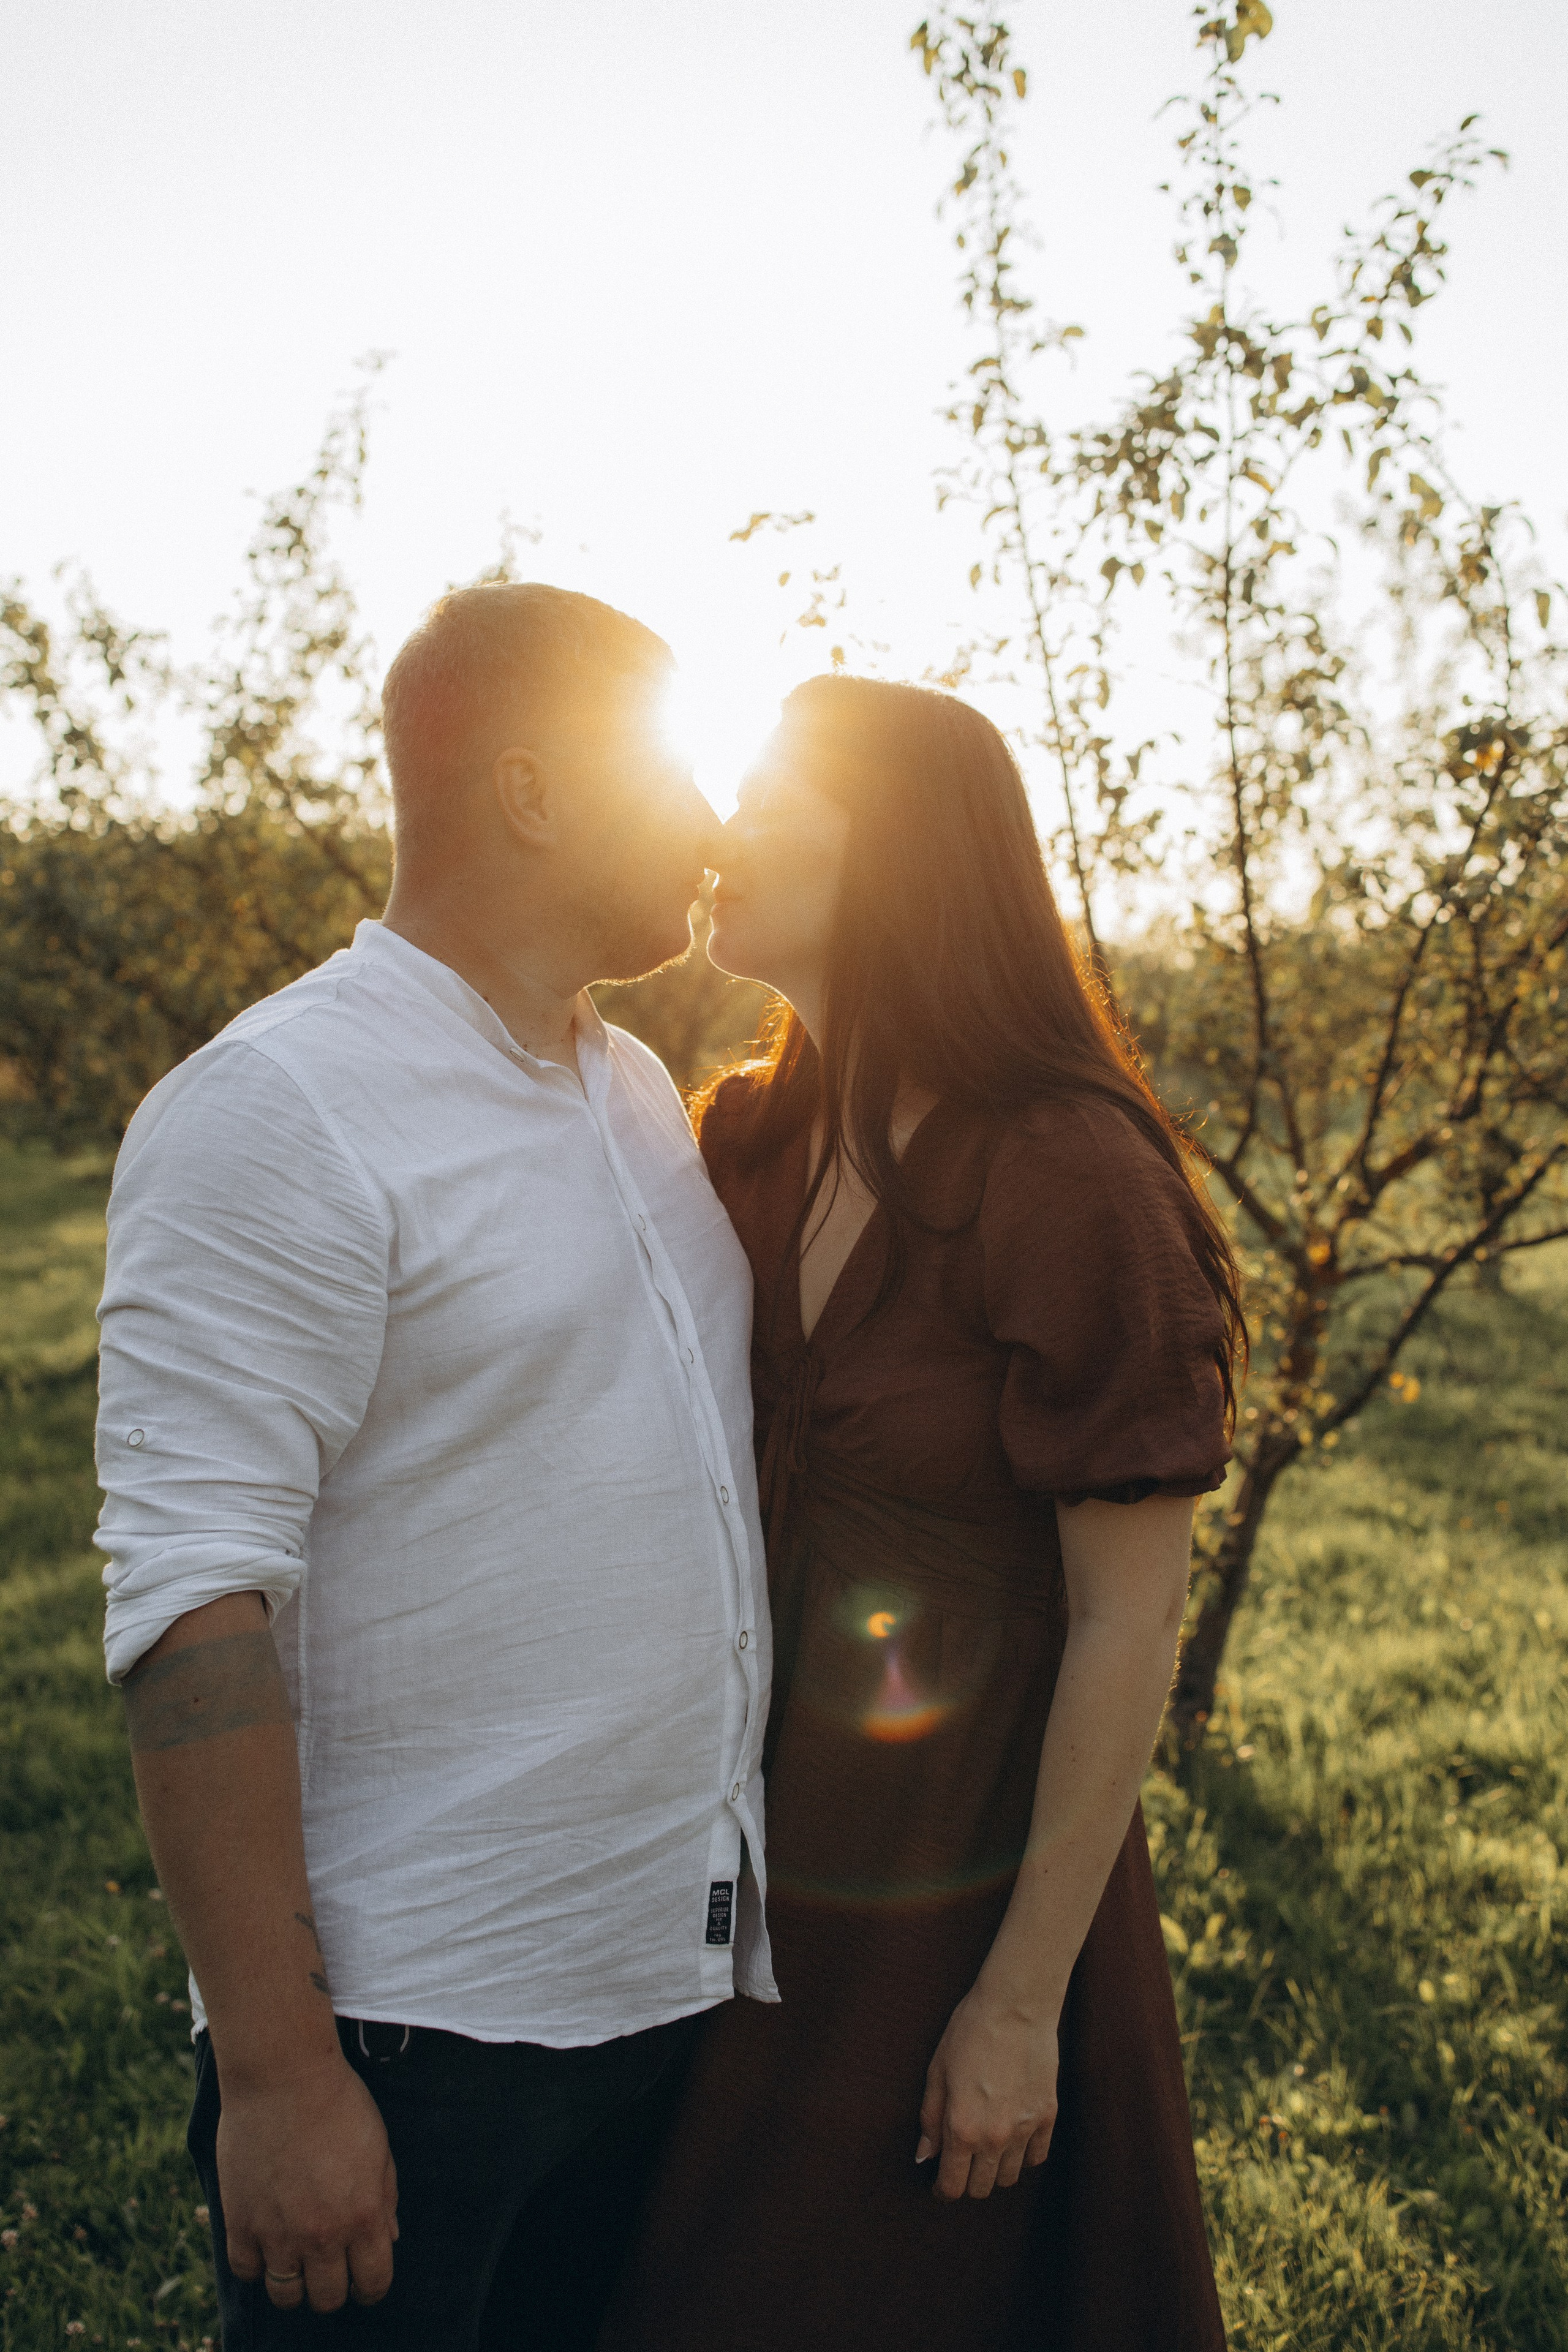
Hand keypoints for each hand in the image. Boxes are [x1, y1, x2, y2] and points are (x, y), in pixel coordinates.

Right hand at [217, 2055, 398, 2310]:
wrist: (283, 2074)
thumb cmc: (338, 2102)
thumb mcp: (378, 2146)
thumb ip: (384, 2199)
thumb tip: (388, 2239)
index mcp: (363, 2217)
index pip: (373, 2283)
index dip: (371, 2285)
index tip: (365, 2278)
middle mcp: (322, 2236)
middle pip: (328, 2298)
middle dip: (334, 2286)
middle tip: (329, 2264)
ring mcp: (278, 2234)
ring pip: (286, 2296)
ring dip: (294, 2282)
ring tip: (296, 2257)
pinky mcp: (240, 2223)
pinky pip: (247, 2271)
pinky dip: (256, 2262)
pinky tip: (265, 2240)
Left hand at [916, 1982, 1058, 2200]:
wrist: (1015, 2007)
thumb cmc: (969, 2033)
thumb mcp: (937, 2072)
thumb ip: (930, 2119)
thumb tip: (925, 2155)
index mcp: (962, 2129)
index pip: (953, 2185)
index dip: (943, 2190)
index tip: (939, 2186)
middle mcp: (995, 2138)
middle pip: (982, 2187)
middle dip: (967, 2181)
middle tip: (961, 2163)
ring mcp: (1025, 2129)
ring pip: (1010, 2177)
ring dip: (995, 2170)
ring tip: (986, 2149)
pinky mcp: (1048, 2116)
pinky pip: (1036, 2156)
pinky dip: (1023, 2155)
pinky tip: (1013, 2138)